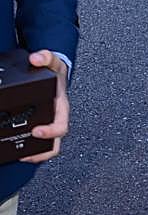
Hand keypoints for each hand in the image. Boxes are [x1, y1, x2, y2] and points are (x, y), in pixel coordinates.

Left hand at [19, 50, 69, 164]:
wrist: (56, 77)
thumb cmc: (56, 74)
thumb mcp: (54, 63)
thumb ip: (46, 57)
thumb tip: (36, 58)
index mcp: (62, 108)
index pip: (61, 125)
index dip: (51, 131)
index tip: (37, 131)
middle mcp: (57, 119)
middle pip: (55, 143)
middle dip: (42, 151)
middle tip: (26, 152)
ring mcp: (50, 125)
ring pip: (48, 147)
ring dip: (36, 155)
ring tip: (21, 157)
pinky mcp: (42, 127)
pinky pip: (40, 144)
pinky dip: (31, 151)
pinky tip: (18, 151)